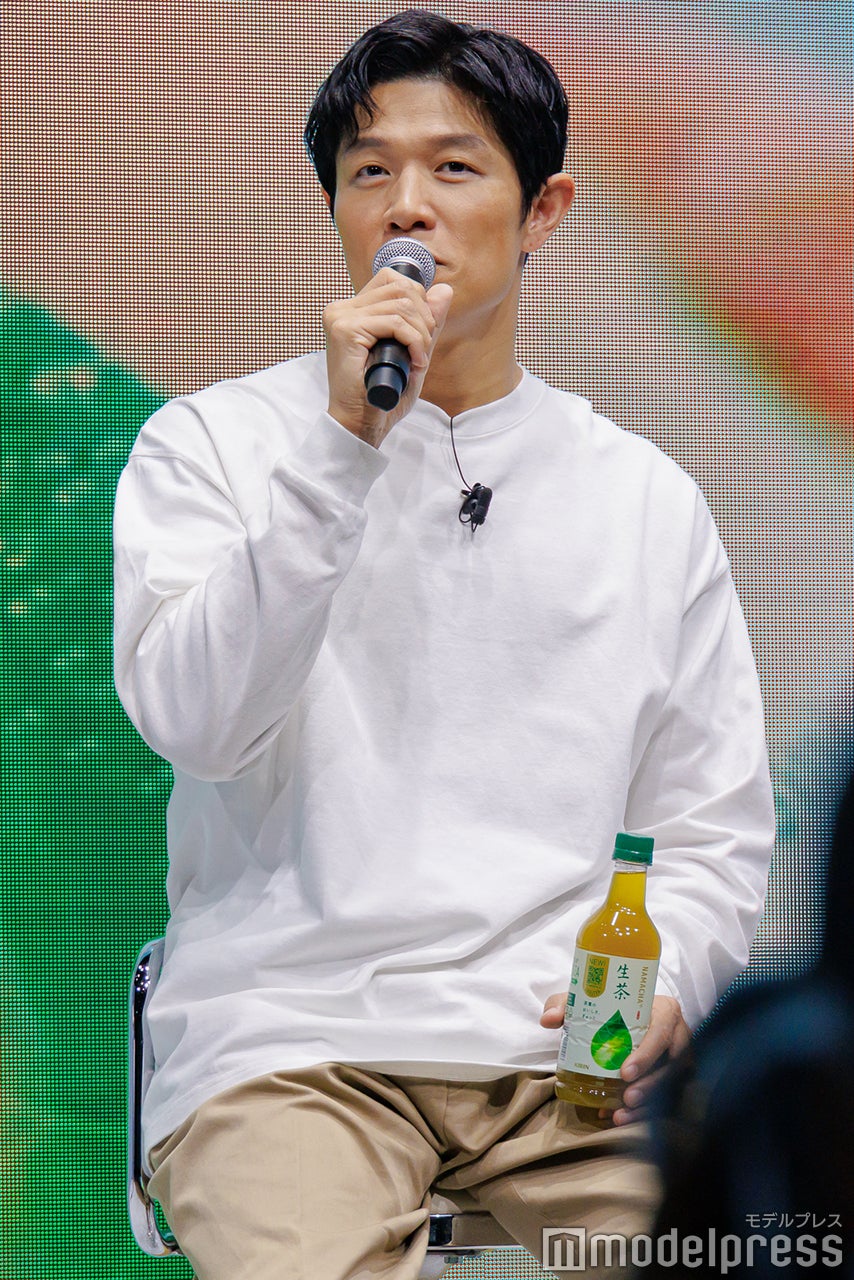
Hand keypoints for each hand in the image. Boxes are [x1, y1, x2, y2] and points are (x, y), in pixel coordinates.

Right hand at [323, 269, 453, 447]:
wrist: (362, 424)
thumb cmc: (383, 395)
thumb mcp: (412, 352)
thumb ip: (427, 322)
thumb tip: (444, 289)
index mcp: (352, 310)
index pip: (392, 279)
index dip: (418, 300)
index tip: (422, 335)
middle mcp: (342, 308)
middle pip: (400, 286)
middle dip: (424, 316)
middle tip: (423, 348)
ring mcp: (341, 317)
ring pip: (401, 303)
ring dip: (421, 332)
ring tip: (419, 358)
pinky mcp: (346, 330)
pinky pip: (395, 322)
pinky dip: (414, 341)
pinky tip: (415, 363)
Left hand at [540, 992, 690, 1125]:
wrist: (633, 1017)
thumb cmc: (613, 1008)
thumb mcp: (589, 1001)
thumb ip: (566, 1005)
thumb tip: (548, 1020)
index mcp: (664, 1011)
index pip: (661, 1032)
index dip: (646, 1054)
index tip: (625, 1072)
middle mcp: (678, 1035)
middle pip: (671, 1064)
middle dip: (649, 1085)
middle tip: (626, 1098)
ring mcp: (681, 1059)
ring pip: (671, 1085)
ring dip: (647, 1104)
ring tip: (621, 1115)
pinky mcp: (679, 1078)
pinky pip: (667, 1098)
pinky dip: (644, 1111)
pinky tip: (622, 1118)